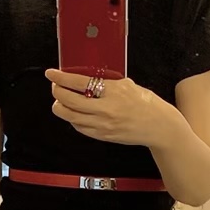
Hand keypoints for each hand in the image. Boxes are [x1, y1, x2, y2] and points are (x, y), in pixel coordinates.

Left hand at [45, 68, 160, 145]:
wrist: (157, 126)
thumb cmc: (146, 104)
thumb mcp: (128, 85)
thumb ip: (108, 82)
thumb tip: (89, 78)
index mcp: (113, 91)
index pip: (79, 82)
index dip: (62, 78)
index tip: (52, 74)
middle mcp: (106, 109)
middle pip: (69, 101)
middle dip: (57, 93)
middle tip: (55, 87)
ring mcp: (103, 125)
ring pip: (71, 117)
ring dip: (61, 108)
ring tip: (60, 101)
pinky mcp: (103, 136)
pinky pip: (80, 128)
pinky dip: (72, 120)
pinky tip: (73, 114)